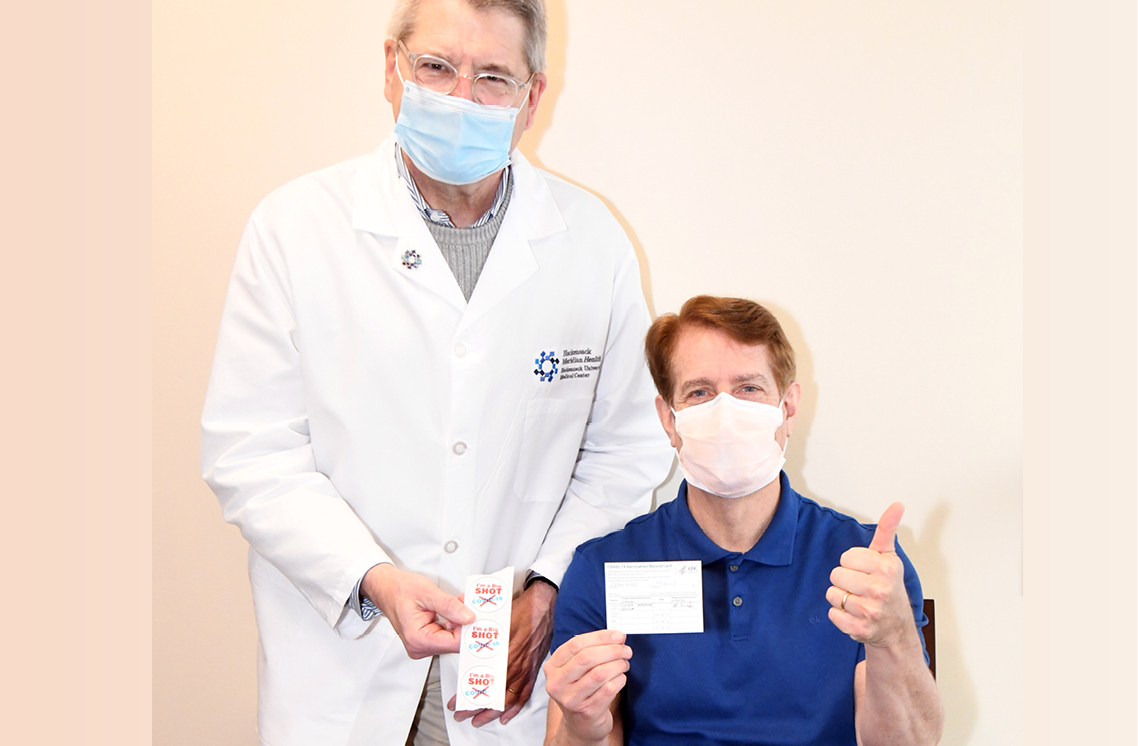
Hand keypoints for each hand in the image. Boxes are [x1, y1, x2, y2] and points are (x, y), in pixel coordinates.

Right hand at [362, 564, 474, 658]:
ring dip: (460, 621)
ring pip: (452, 638)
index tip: (480, 617)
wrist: (386, 587)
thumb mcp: (428, 593)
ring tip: (462, 603)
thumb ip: (449, 606)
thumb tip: (468, 617)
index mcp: (418, 639)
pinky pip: (446, 634)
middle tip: (474, 606)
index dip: (469, 629)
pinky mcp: (425, 639)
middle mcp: (419, 646)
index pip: (454, 643)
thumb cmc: (399, 589)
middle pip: (454, 642)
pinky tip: (455, 609)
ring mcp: (422, 644)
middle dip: (465, 623)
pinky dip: (453, 621)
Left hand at [451, 579, 557, 725]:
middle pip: (492, 695)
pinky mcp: (533, 670)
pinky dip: (514, 708)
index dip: (467, 695)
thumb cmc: (521, 610)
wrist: (544, 606)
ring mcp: (525, 669)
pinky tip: (505, 716)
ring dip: (492, 712)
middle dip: (475, 708)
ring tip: (478, 720)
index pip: (480, 682)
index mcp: (502, 652)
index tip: (455, 702)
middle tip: (461, 714)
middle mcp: (513, 664)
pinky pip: (524, 694)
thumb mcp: (495, 616)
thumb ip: (477, 627)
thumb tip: (458, 630)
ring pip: (507, 699)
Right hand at [543, 629, 630, 744]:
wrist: (581, 724)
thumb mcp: (576, 669)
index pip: (576, 644)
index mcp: (552, 667)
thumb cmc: (581, 689)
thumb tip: (616, 636)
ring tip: (624, 663)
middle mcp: (557, 684)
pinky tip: (621, 678)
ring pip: (600, 673)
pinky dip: (620, 680)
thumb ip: (590, 650)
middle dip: (612, 650)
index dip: (600, 637)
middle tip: (626, 650)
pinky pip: (609, 689)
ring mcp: (571, 700)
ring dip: (618, 664)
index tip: (618, 635)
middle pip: (587, 658)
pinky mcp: (587, 712)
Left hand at [827, 502, 912, 648]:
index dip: (852, 563)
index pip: (846, 557)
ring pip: (832, 594)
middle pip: (836, 575)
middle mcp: (880, 590)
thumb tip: (896, 505)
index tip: (865, 571)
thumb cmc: (889, 589)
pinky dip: (839, 615)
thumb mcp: (889, 558)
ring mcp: (870, 611)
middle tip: (860, 587)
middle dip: (845, 580)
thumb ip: (887, 530)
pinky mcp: (859, 629)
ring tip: (857, 600)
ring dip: (841, 597)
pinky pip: (832, 614)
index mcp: (887, 568)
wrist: (896, 627)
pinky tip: (854, 614)